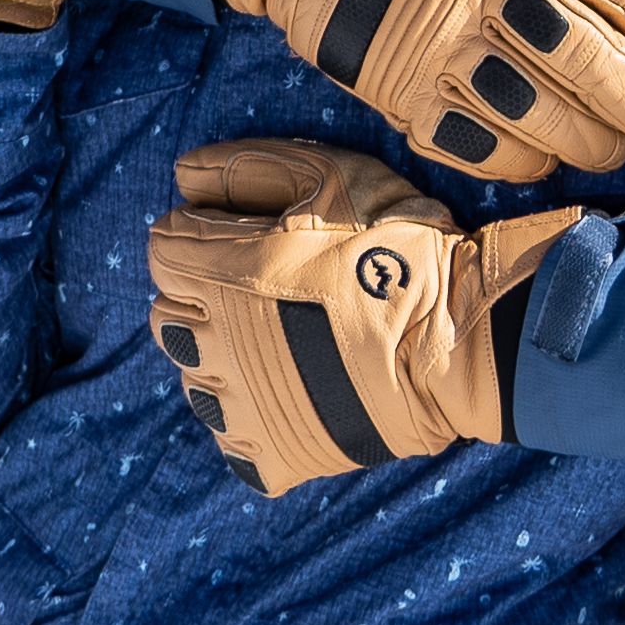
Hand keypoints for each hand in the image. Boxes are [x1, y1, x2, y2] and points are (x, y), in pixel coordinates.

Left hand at [141, 142, 577, 494]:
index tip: (244, 238)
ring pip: (197, 382)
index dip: (201, 237)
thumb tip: (185, 175)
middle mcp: (215, 343)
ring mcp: (242, 407)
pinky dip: (255, 426)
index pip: (164, 251)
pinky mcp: (275, 455)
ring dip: (225, 363)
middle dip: (204, 299)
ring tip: (283, 348)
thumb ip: (247, 169)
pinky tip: (294, 401)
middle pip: (169, 316)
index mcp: (221, 272)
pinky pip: (235, 444)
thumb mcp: (332, 175)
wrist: (460, 342)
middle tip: (265, 293)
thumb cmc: (400, 248)